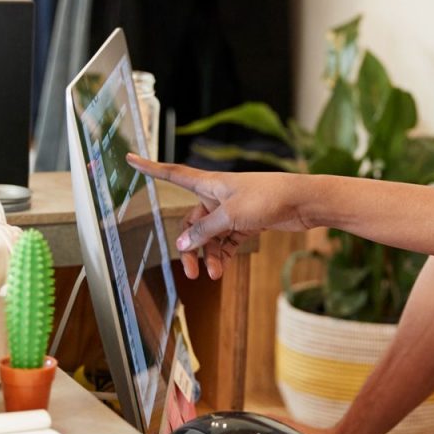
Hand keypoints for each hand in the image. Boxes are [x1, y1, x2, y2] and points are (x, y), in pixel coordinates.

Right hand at [127, 154, 313, 278]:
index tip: (131, 159)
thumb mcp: (230, 215)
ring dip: (209, 255)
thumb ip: (204, 231)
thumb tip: (182, 245)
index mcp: (210, 184)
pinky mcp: (246, 222)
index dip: (151, 168)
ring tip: (213, 275)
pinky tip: (221, 269)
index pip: (173, 174)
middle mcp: (217, 195)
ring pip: (209, 235)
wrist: (303, 202)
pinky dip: (222, 254)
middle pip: (192, 221)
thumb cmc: (268, 197)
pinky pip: (226, 241)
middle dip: (189, 246)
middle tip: (190, 271)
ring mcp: (232, 209)